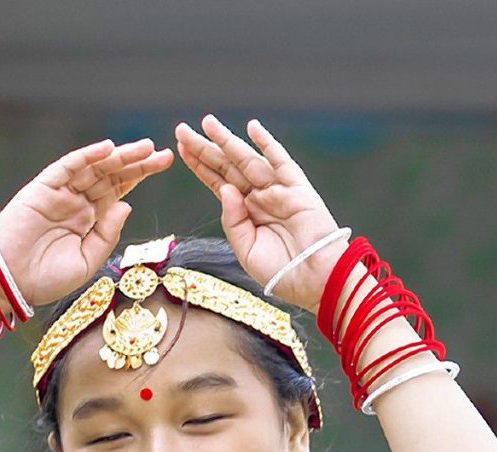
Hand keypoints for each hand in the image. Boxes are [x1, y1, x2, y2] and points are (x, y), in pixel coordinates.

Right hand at [0, 139, 173, 301]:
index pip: (119, 191)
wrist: (12, 282)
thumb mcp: (88, 260)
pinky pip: (66, 167)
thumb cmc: (47, 278)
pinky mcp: (41, 189)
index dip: (140, 176)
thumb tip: (126, 205)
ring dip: (118, 156)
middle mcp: (77, 202)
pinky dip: (86, 156)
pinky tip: (107, 148)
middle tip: (164, 154)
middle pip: (111, 176)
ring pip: (93, 168)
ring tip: (144, 147)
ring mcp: (59, 194)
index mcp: (90, 219)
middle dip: (137, 163)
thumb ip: (107, 234)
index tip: (164, 163)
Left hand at [174, 116, 346, 310]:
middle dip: (205, 148)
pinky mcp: (298, 189)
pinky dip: (268, 144)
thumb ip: (231, 220)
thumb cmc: (283, 273)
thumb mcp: (245, 249)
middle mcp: (261, 198)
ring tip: (207, 123)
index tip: (180, 148)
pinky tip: (252, 127)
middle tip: (182, 129)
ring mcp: (279, 191)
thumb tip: (225, 187)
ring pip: (248, 160)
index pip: (219, 183)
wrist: (316, 282)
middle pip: (228, 167)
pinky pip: (281, 161)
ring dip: (228, 141)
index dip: (200, 166)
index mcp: (247, 214)